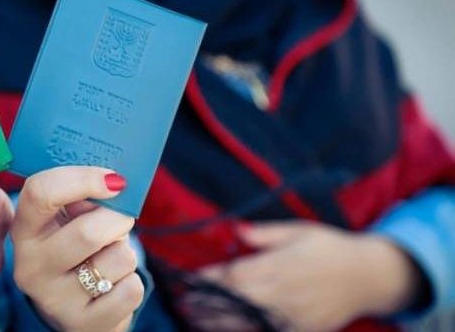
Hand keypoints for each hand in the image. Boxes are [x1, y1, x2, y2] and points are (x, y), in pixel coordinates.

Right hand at [11, 166, 144, 331]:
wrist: (76, 309)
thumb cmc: (77, 250)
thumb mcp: (68, 219)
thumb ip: (82, 198)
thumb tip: (113, 184)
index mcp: (24, 229)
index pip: (40, 192)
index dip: (83, 179)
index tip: (115, 181)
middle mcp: (30, 266)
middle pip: (88, 231)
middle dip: (118, 220)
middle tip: (121, 220)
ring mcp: (54, 300)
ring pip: (117, 259)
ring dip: (125, 253)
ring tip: (111, 259)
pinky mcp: (82, 324)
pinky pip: (130, 290)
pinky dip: (131, 282)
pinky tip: (113, 285)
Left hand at [201, 222, 419, 331]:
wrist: (369, 276)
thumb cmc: (330, 247)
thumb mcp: (300, 231)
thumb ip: (267, 235)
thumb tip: (238, 231)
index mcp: (282, 264)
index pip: (238, 273)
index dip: (212, 277)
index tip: (191, 278)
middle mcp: (285, 291)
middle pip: (239, 299)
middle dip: (209, 301)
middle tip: (185, 302)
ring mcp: (294, 314)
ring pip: (251, 320)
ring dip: (222, 320)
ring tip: (197, 319)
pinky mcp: (303, 330)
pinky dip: (250, 330)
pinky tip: (230, 328)